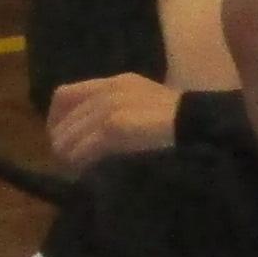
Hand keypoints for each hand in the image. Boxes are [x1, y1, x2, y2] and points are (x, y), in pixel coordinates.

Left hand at [44, 74, 188, 173]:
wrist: (201, 128)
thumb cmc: (181, 125)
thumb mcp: (146, 109)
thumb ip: (120, 114)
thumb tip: (91, 137)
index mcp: (116, 83)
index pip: (65, 94)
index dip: (56, 119)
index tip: (60, 140)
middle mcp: (109, 90)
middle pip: (64, 117)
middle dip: (61, 142)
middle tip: (66, 164)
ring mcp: (111, 107)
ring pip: (69, 135)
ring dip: (69, 156)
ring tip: (76, 171)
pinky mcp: (115, 126)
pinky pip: (83, 148)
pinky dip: (80, 162)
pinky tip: (85, 173)